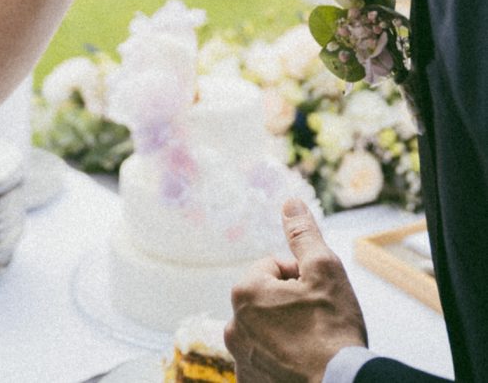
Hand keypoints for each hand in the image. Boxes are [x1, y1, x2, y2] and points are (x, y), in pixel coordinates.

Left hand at [225, 198, 366, 382]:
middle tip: (318, 321)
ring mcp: (240, 359)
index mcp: (246, 292)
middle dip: (291, 304)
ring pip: (266, 330)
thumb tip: (290, 202)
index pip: (275, 267)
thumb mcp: (324, 270)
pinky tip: (302, 365)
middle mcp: (233, 326)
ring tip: (312, 345)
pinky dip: (280, 360)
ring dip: (286, 331)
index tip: (318, 298)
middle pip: (269, 299)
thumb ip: (303, 234)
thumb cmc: (334, 331)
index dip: (302, 277)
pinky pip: (264, 360)